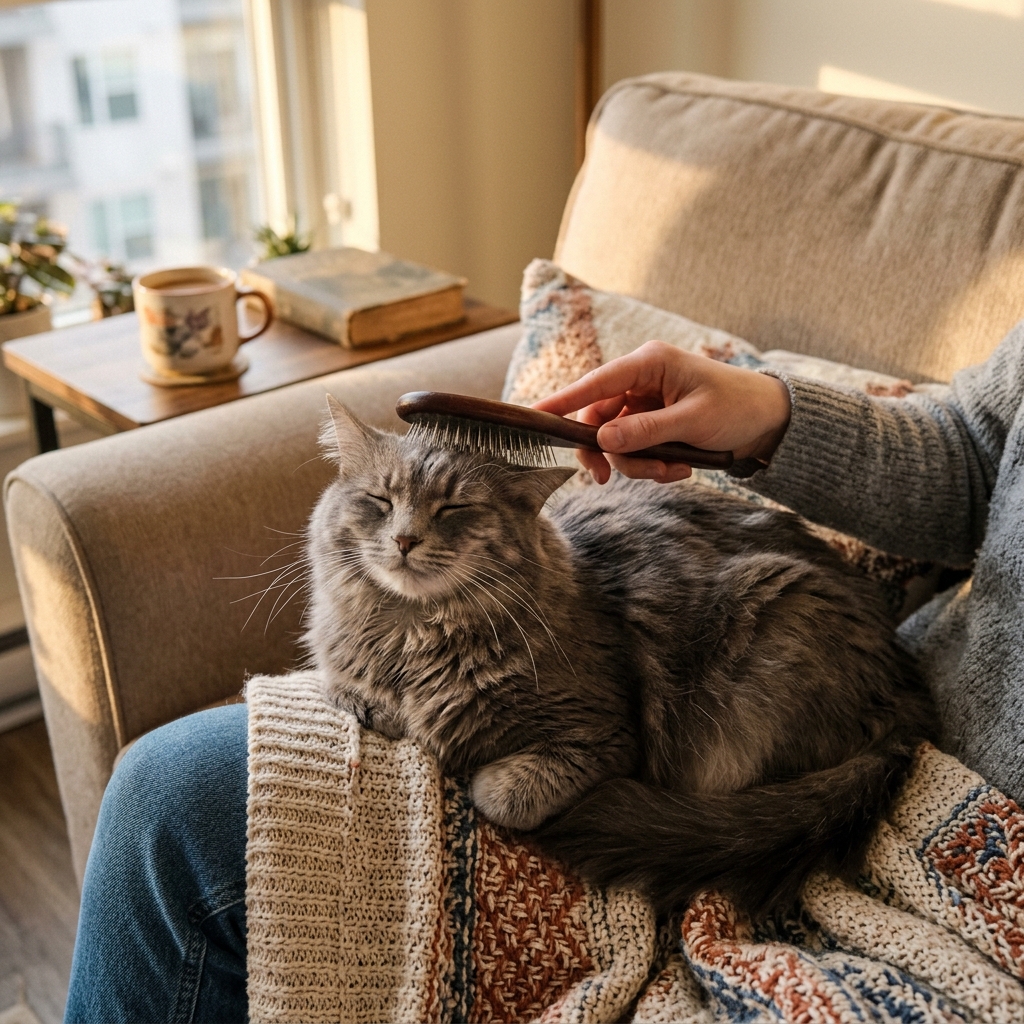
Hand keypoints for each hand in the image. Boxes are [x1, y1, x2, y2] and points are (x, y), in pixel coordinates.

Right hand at [533, 340, 791, 483]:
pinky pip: (635, 450)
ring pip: (615, 440)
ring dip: (637, 464)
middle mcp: (641, 380)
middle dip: (608, 452)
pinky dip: (652, 466)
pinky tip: (680, 470)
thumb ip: (646, 432)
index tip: (536, 415)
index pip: (596, 382)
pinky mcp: (653, 424)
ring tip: (672, 473)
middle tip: (603, 480)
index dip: (564, 400)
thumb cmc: (738, 408)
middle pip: (598, 419)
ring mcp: (646, 403)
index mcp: (649, 363)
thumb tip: (601, 440)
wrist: (770, 421)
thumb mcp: (692, 421)